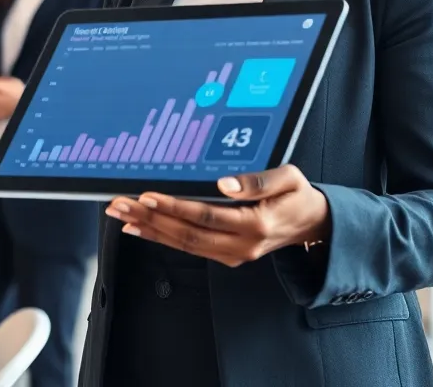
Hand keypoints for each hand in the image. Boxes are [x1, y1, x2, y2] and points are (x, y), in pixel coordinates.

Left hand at [104, 165, 330, 266]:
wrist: (312, 224)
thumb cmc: (298, 196)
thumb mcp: (288, 177)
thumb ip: (258, 180)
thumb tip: (224, 183)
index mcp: (256, 224)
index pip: (206, 216)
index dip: (174, 207)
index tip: (147, 196)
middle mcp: (241, 244)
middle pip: (186, 233)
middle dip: (149, 219)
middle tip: (120, 205)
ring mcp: (233, 253)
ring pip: (183, 244)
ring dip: (149, 230)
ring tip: (121, 216)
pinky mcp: (226, 255)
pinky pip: (188, 248)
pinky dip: (161, 238)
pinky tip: (140, 229)